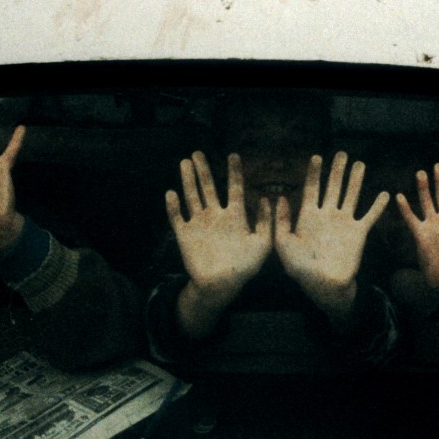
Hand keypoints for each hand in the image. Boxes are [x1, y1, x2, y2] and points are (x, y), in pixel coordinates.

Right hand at [166, 152, 271, 335]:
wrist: (221, 285)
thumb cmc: (245, 267)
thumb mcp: (262, 244)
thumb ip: (267, 222)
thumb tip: (268, 199)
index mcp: (235, 216)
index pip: (235, 188)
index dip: (234, 172)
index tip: (233, 155)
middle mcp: (216, 216)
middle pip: (209, 187)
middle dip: (204, 170)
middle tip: (198, 153)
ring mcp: (199, 224)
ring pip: (192, 196)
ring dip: (188, 180)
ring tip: (184, 162)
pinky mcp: (185, 235)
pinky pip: (177, 218)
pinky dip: (173, 206)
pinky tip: (171, 193)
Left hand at [275, 152, 389, 323]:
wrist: (324, 285)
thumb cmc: (300, 269)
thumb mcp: (283, 245)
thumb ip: (282, 222)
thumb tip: (280, 197)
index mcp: (308, 216)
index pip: (312, 189)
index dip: (314, 173)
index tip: (316, 157)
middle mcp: (327, 215)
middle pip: (333, 187)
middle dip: (337, 170)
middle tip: (342, 153)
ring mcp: (343, 223)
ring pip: (351, 195)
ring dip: (356, 180)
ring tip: (360, 164)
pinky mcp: (358, 233)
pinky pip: (370, 216)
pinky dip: (378, 206)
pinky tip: (385, 194)